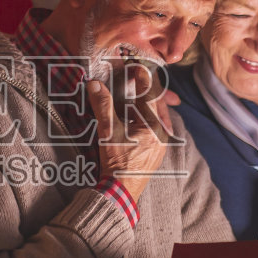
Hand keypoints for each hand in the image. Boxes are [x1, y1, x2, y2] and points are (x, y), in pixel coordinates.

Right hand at [86, 65, 173, 203]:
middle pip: (156, 104)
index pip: (150, 93)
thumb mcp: (108, 131)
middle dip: (147, 89)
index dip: (142, 77)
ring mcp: (161, 144)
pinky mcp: (156, 153)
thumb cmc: (116, 162)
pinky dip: (145, 119)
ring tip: (136, 96)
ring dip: (146, 105)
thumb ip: (103, 106)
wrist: (120, 191)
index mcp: (153, 126)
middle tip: (137, 77)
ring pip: (156, 117)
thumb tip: (95, 84)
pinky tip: (136, 119)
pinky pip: (154, 129)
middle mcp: (162, 133)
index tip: (135, 66)